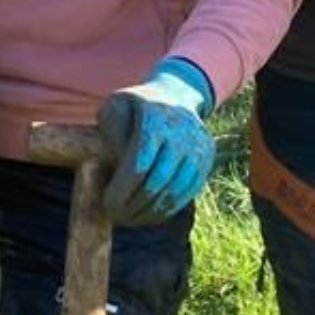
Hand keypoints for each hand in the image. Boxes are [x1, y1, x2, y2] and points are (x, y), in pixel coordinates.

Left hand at [95, 58, 213, 229]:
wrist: (175, 94)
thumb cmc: (135, 106)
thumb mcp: (115, 108)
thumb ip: (111, 134)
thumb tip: (117, 167)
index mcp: (155, 118)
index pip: (139, 165)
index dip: (123, 190)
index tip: (108, 204)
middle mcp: (182, 133)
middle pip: (157, 181)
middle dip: (134, 205)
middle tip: (117, 217)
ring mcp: (198, 147)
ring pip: (175, 191)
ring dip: (151, 211)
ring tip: (131, 220)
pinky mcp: (206, 160)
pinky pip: (187, 192)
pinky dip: (168, 208)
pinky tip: (149, 215)